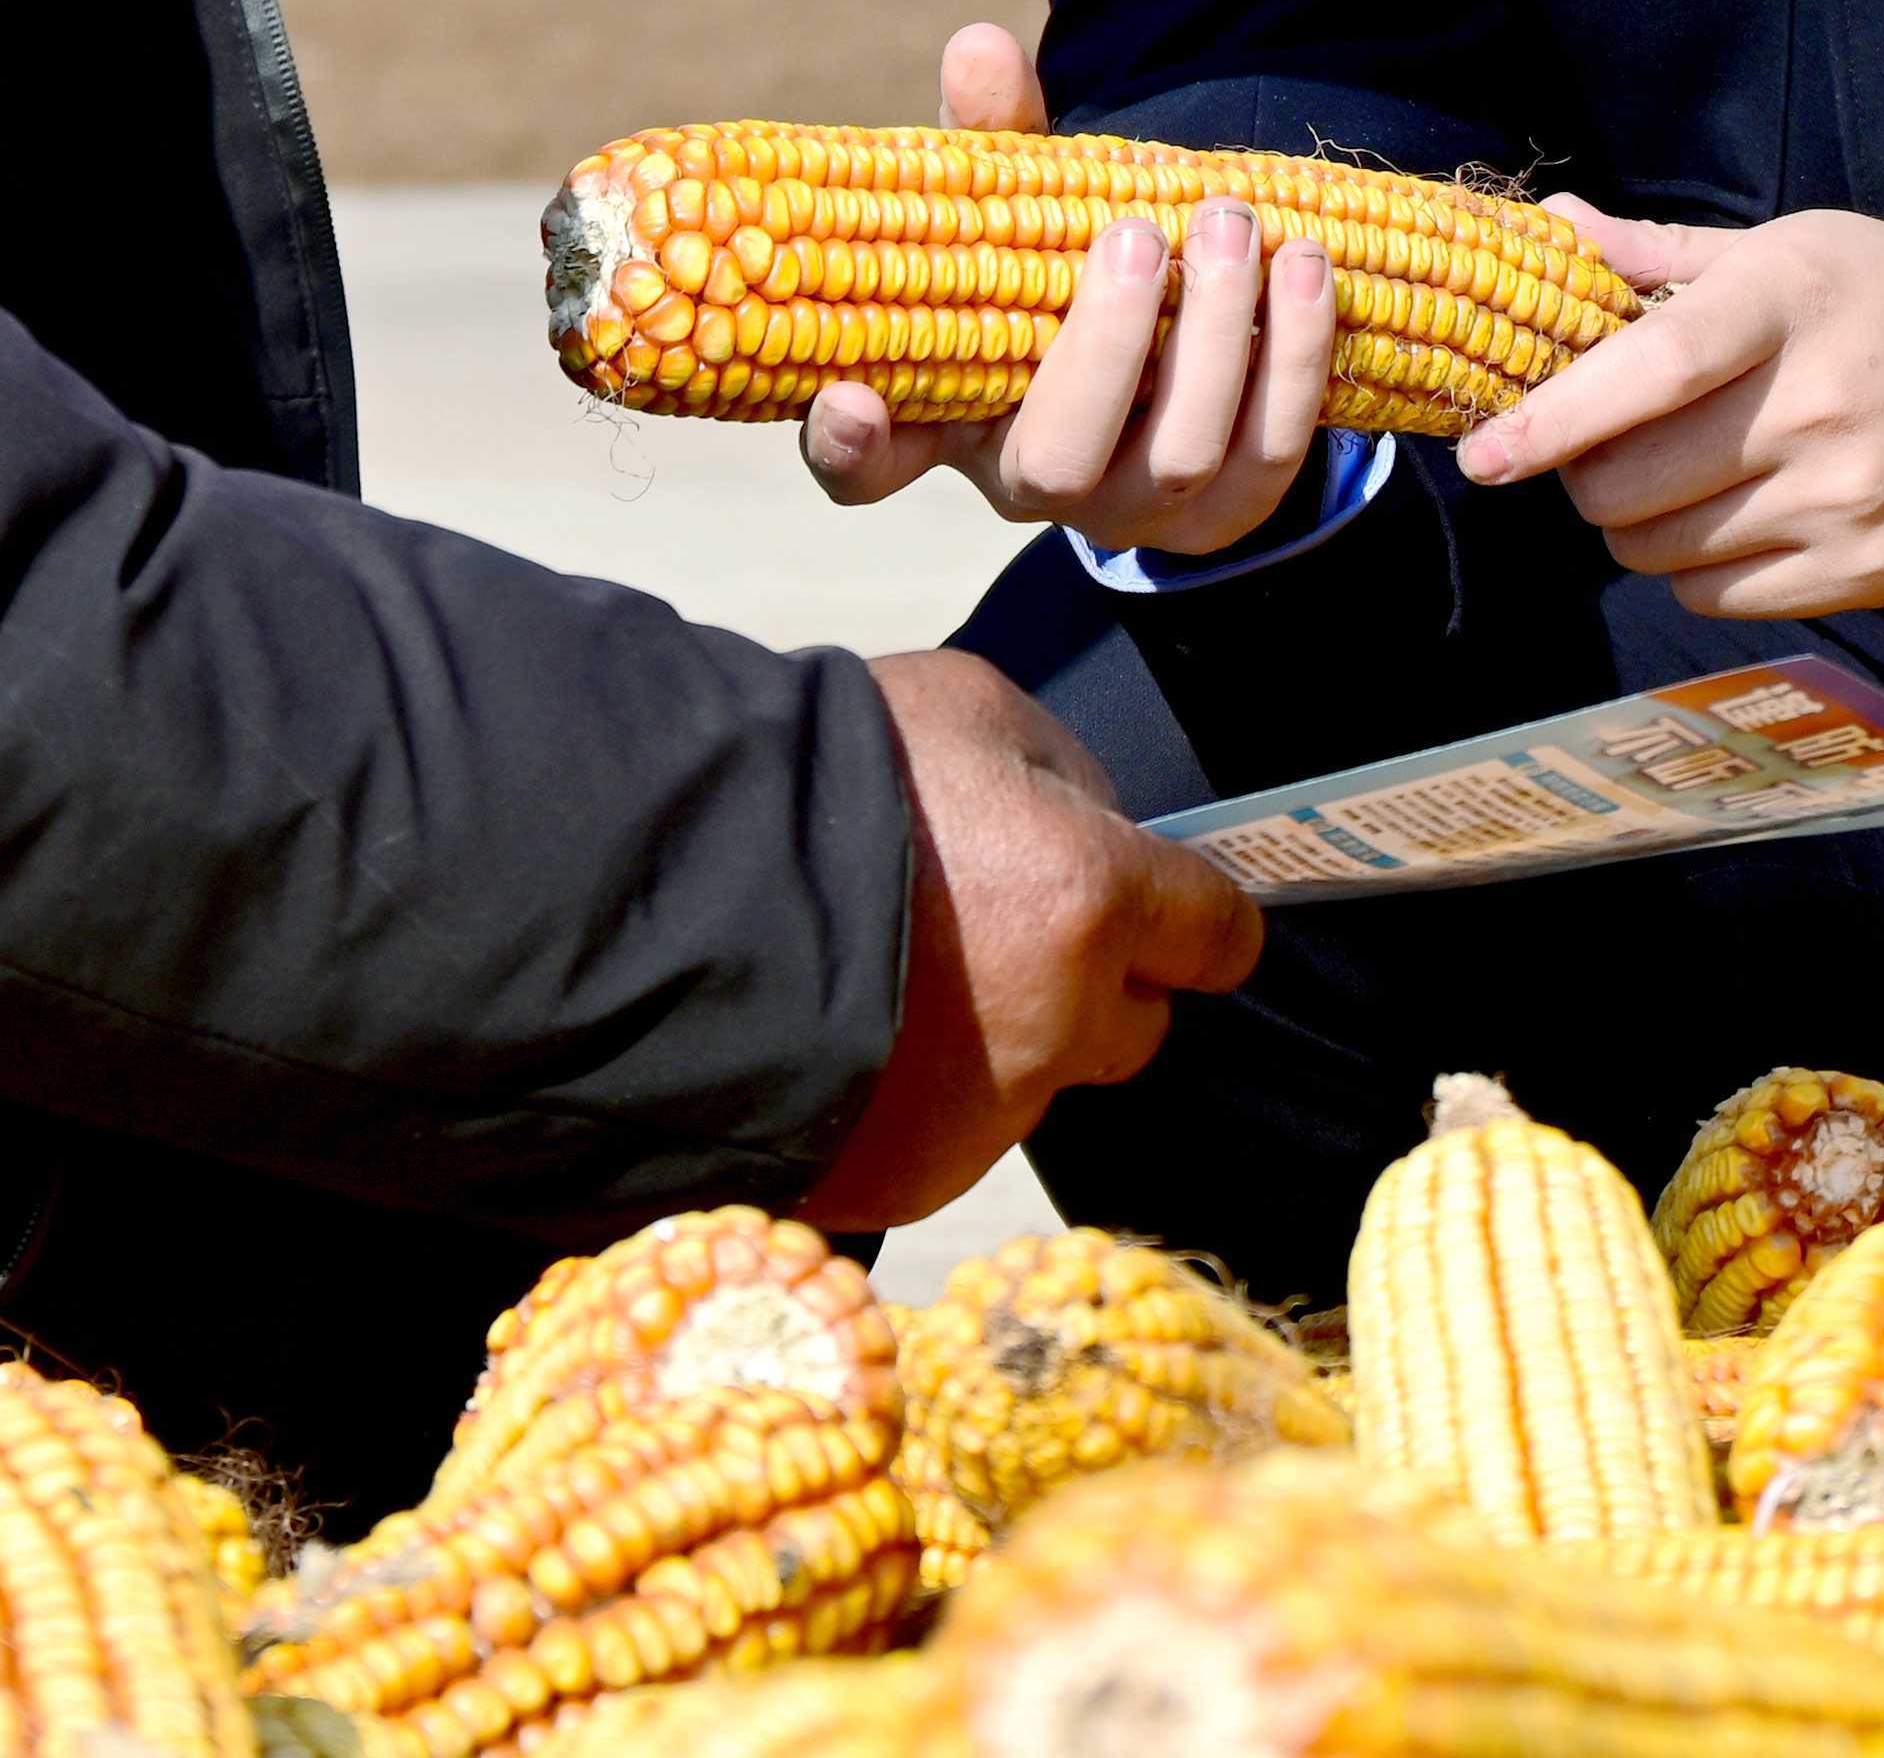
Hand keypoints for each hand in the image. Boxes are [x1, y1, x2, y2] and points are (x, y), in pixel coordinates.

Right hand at [796, 23, 1346, 563]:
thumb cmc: (1065, 261)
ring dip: (1216, 337)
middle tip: (1136, 234)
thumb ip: (992, 133)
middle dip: (1105, 347)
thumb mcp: (1017, 198)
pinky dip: (1293, 357)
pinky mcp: (1231, 513)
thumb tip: (981, 50)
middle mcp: (1034, 485)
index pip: (867, 467)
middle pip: (1057, 464)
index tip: (850, 399)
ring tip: (1231, 224)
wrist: (1180, 333)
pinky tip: (1303, 265)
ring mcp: (1135, 510)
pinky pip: (1271, 457)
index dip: (848, 449)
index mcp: (948, 416)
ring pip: (1179, 458)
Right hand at [804, 643, 1263, 1225]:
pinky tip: (850, 1038)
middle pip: (1138, 1025)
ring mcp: (983, 1116)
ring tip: (900, 983)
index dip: (1202, 920)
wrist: (665, 898)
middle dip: (1098, 983)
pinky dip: (918, 1098)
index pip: (1218, 935)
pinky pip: (949, 1137)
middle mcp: (1059, 1024)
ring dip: (1000, 1042)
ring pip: (1036, 1082)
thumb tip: (1097, 825)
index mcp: (1091, 902)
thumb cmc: (825, 778)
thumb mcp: (969, 706)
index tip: (1183, 919)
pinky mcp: (910, 1178)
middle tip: (1010, 934)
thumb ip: (1063, 773)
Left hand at [1448, 206, 1883, 622]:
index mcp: (1789, 300)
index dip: (1552, 420)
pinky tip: (1732, 518)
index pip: (1646, 370)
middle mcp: (1817, 405)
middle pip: (1629, 484)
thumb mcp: (1797, 246)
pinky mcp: (1868, 572)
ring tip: (1677, 477)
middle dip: (1585, 476)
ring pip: (1660, 551)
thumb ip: (1665, 253)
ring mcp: (1846, 500)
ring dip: (1636, 525)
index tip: (1484, 457)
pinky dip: (1694, 568)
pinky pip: (1715, 597)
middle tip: (1604, 449)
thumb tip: (1552, 227)